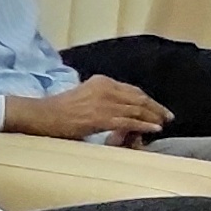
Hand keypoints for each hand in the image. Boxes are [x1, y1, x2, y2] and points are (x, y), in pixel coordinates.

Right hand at [7, 76, 169, 139]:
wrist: (42, 115)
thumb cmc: (58, 109)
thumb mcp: (82, 94)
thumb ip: (100, 97)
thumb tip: (115, 108)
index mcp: (101, 81)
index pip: (132, 90)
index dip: (147, 99)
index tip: (157, 107)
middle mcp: (106, 89)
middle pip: (139, 98)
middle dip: (156, 108)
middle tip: (167, 116)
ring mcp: (105, 103)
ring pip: (137, 110)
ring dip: (153, 117)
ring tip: (163, 123)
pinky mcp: (102, 118)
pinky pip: (129, 121)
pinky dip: (144, 125)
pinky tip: (154, 129)